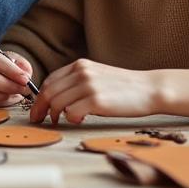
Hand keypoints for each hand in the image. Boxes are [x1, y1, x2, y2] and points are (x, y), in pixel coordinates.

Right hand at [0, 48, 33, 107]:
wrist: (2, 82)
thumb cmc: (10, 72)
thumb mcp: (19, 65)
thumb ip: (24, 68)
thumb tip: (25, 78)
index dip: (9, 70)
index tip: (25, 80)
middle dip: (7, 84)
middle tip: (23, 90)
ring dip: (2, 95)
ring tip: (14, 95)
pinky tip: (6, 100)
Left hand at [28, 58, 160, 123]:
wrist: (150, 89)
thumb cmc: (125, 87)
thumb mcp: (98, 76)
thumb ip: (78, 81)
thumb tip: (58, 97)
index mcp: (80, 66)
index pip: (49, 80)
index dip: (39, 97)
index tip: (37, 108)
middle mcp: (81, 73)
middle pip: (49, 92)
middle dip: (40, 108)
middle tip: (40, 120)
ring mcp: (89, 86)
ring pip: (57, 102)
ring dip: (54, 115)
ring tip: (60, 121)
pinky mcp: (97, 100)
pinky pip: (71, 113)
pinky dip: (70, 119)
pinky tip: (78, 120)